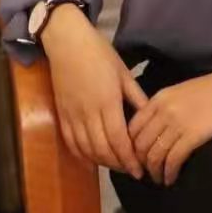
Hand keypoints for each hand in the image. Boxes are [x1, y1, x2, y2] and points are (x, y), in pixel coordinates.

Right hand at [41, 4, 148, 178]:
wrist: (67, 42)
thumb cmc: (99, 53)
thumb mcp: (123, 72)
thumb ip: (136, 96)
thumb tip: (150, 115)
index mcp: (107, 102)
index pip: (118, 140)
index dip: (129, 159)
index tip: (139, 170)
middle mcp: (88, 113)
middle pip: (103, 150)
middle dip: (118, 165)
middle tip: (131, 170)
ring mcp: (72, 115)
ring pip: (86, 150)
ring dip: (102, 162)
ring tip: (116, 165)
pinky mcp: (61, 115)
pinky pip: (71, 143)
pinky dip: (82, 155)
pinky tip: (92, 159)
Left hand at [128, 52, 211, 186]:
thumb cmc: (211, 88)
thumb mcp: (180, 91)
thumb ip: (163, 107)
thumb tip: (151, 130)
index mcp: (159, 97)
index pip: (133, 127)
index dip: (131, 146)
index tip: (137, 157)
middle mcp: (164, 110)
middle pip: (141, 144)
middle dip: (141, 162)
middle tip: (147, 172)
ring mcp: (178, 122)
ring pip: (154, 155)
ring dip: (154, 171)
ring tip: (159, 178)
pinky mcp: (193, 135)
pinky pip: (173, 160)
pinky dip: (169, 173)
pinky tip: (171, 178)